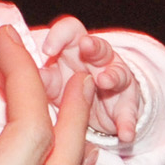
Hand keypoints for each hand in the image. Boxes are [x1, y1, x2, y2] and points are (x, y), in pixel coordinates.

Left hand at [39, 17, 140, 143]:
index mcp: (76, 48)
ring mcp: (116, 79)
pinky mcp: (126, 104)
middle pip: (99, 46)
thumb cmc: (68, 86)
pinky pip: (129, 112)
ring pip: (118, 72)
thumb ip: (45, 79)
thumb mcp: (54, 83)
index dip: (60, 35)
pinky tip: (125, 133)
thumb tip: (34, 76)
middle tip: (85, 46)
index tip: (47, 50)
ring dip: (112, 76)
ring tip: (104, 81)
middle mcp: (99, 59)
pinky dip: (127, 123)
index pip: (71, 30)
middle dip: (93, 46)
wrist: (95, 110)